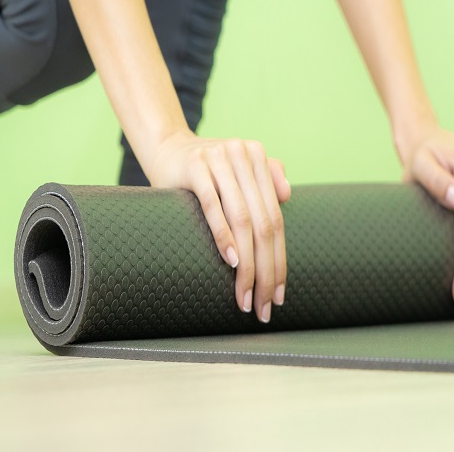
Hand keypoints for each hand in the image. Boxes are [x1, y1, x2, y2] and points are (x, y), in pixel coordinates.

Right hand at [148, 131, 290, 322]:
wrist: (166, 149)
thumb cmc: (205, 171)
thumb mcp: (237, 172)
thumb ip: (265, 178)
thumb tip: (288, 196)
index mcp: (258, 156)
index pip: (275, 219)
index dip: (280, 259)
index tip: (278, 295)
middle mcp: (242, 154)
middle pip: (263, 223)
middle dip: (266, 270)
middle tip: (262, 305)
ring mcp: (219, 158)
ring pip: (243, 219)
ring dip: (247, 263)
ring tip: (245, 295)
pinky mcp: (195, 166)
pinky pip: (214, 206)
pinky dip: (224, 235)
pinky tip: (232, 261)